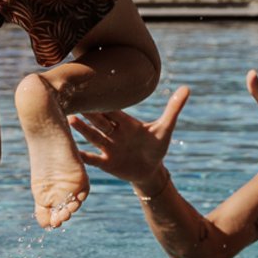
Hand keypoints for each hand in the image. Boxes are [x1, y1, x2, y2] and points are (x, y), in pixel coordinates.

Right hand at [72, 86, 189, 188]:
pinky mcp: (106, 163)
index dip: (103, 101)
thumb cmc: (157, 146)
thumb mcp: (165, 128)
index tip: (91, 88)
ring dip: (82, 130)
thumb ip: (174, 108)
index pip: (113, 110)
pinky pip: (92, 159)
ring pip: (93, 137)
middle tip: (74, 101)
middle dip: (89, 113)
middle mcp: (114, 133)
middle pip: (100, 121)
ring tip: (70, 120)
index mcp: (127, 123)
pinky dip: (83, 157)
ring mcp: (109, 148)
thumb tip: (187, 88)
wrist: (151, 170)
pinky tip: (71, 153)